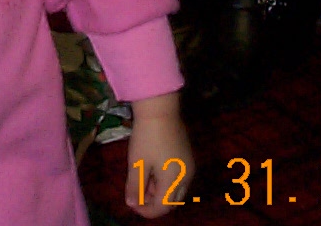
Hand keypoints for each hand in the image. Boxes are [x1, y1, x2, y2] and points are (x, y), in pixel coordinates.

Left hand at [125, 92, 194, 217]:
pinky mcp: (187, 157)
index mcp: (174, 180)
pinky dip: (165, 181)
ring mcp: (189, 166)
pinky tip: (152, 170)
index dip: (147, 211)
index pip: (163, 207)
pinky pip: (178, 178)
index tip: (132, 204)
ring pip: (176, 190)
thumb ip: (135, 186)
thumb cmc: (147, 136)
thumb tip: (131, 203)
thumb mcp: (137, 162)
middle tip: (136, 195)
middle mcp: (186, 176)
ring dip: (159, 191)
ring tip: (142, 180)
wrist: (160, 109)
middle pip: (172, 201)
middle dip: (154, 203)